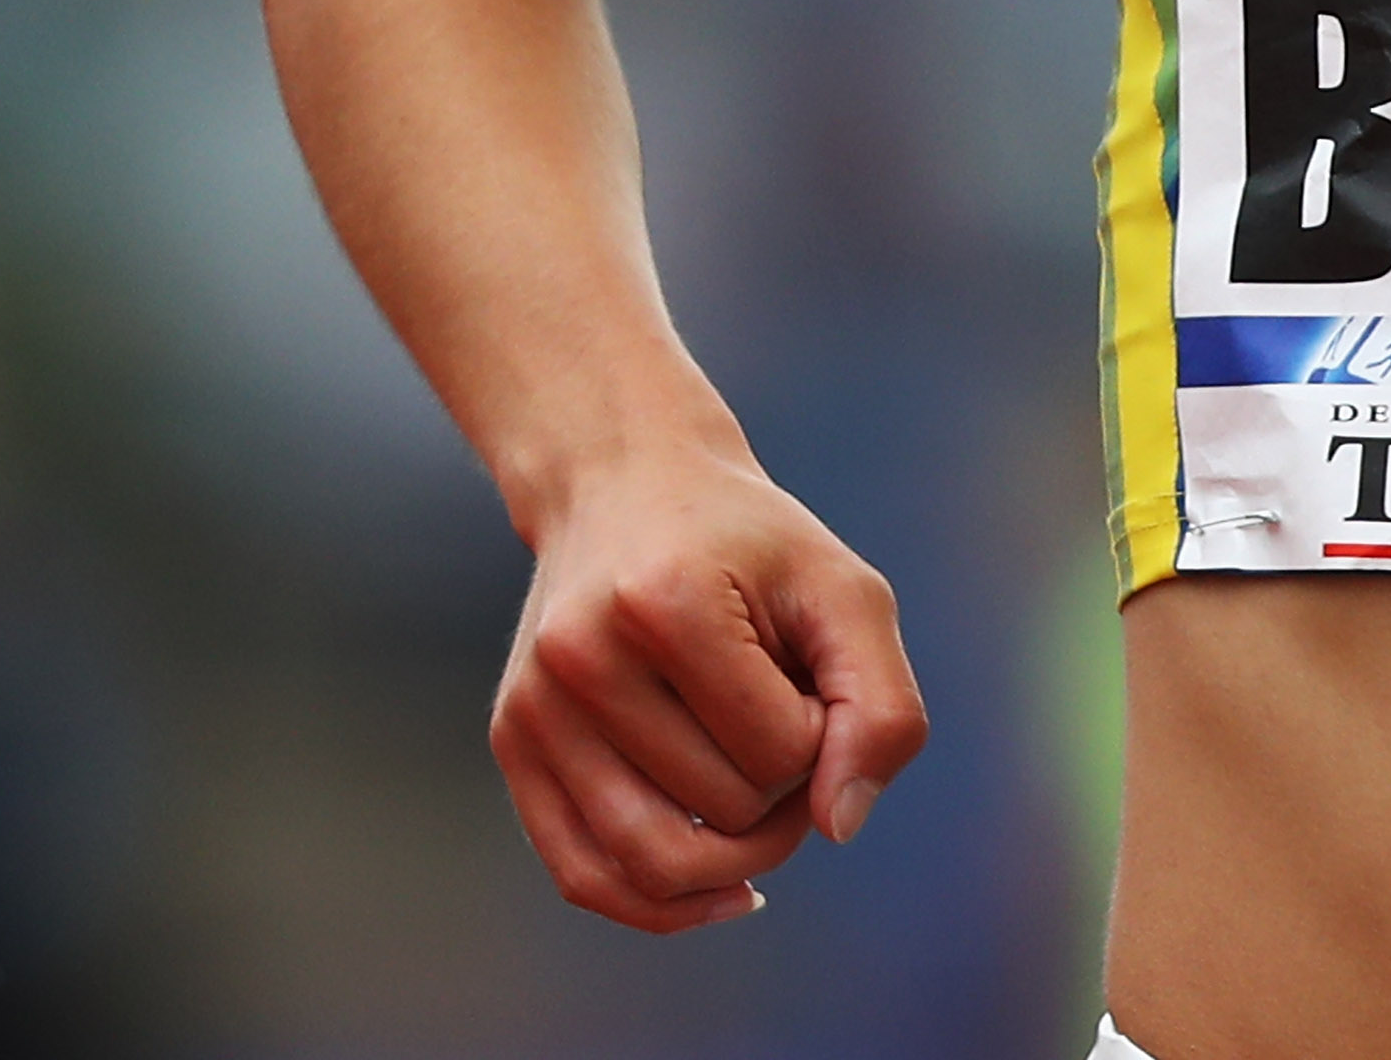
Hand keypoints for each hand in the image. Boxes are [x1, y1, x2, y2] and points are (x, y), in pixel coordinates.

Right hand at [491, 438, 929, 932]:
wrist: (628, 485)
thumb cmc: (752, 547)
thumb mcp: (844, 592)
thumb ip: (878, 705)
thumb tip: (841, 827)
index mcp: (667, 605)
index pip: (785, 753)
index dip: (824, 729)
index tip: (808, 673)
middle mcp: (581, 659)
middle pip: (723, 813)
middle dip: (783, 790)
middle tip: (783, 721)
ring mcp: (533, 707)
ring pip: (659, 863)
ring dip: (736, 849)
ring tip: (757, 789)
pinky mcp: (512, 744)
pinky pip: (586, 878)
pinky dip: (664, 905)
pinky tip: (727, 888)